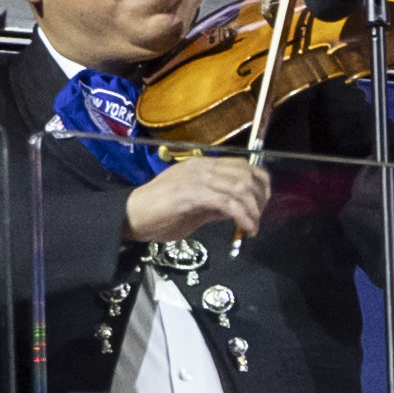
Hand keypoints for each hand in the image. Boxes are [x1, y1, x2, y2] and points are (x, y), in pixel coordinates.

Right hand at [127, 156, 271, 246]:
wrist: (131, 216)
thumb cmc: (159, 213)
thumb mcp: (195, 207)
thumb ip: (216, 205)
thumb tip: (238, 210)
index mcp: (202, 165)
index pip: (242, 165)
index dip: (260, 183)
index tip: (262, 203)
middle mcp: (202, 166)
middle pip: (246, 174)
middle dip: (260, 197)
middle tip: (259, 217)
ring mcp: (196, 178)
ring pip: (239, 186)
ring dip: (253, 209)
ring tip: (253, 225)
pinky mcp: (191, 194)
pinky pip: (226, 202)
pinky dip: (242, 216)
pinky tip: (245, 228)